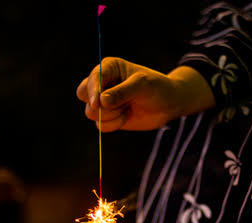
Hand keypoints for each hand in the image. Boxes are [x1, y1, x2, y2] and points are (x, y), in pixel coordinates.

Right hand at [77, 57, 214, 131]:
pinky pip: (100, 126)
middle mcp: (102, 84)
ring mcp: (103, 102)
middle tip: (118, 106)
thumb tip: (101, 101)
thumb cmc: (158, 88)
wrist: (168, 105)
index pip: (91, 79)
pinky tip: (127, 116)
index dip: (93, 91)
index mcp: (108, 68)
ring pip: (91, 113)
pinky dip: (114, 124)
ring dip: (110, 115)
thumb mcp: (143, 85)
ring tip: (128, 108)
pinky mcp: (107, 117)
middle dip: (97, 104)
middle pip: (83, 94)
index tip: (98, 102)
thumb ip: (122, 92)